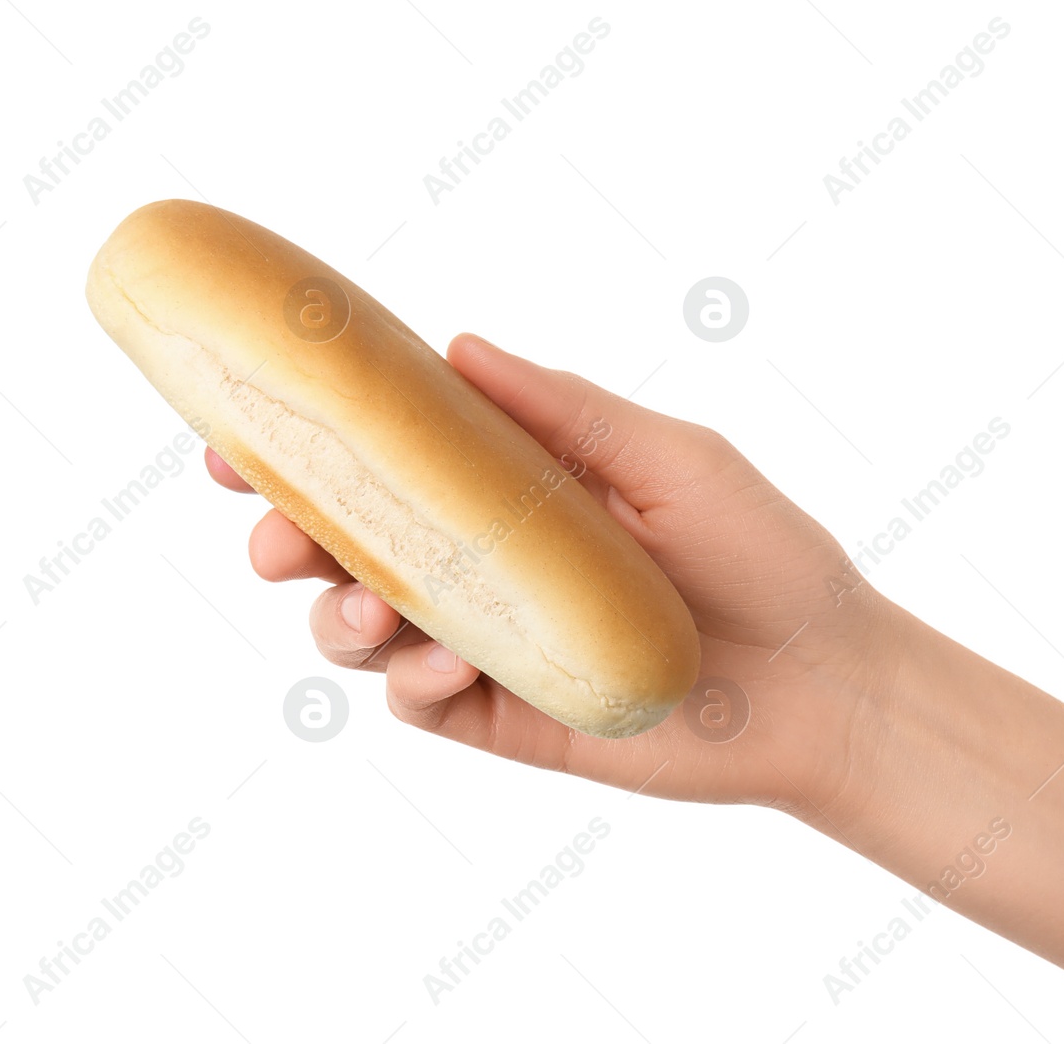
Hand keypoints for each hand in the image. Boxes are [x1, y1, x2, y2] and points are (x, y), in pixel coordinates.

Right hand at [206, 333, 900, 813]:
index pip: (387, 460)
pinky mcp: (502, 718)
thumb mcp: (673, 459)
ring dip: (337, 614)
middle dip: (288, 537)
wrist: (827, 686)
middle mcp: (482, 562)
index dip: (304, 447)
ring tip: (368, 608)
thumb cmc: (764, 555)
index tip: (236, 435)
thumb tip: (457, 345)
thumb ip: (564, 411)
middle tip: (277, 538)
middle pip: (348, 546)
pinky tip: (450, 659)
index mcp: (510, 487)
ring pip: (360, 629)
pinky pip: (418, 702)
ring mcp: (485, 642)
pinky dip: (412, 679)